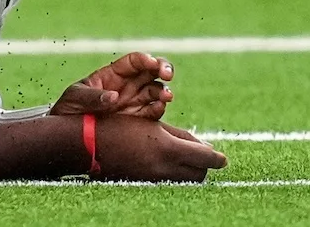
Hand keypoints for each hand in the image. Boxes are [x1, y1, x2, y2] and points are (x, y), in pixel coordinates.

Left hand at [51, 52, 174, 119]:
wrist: (69, 136)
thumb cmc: (69, 109)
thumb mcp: (75, 98)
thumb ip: (93, 96)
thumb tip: (114, 97)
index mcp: (113, 74)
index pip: (133, 61)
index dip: (144, 59)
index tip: (151, 62)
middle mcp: (128, 85)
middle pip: (152, 71)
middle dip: (163, 68)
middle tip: (167, 74)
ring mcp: (135, 101)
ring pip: (157, 90)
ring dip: (164, 91)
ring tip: (165, 96)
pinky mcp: (139, 120)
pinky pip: (154, 112)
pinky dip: (160, 109)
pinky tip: (158, 108)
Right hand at [92, 116, 226, 182]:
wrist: (87, 144)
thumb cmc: (119, 124)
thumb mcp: (151, 123)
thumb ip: (180, 135)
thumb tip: (206, 147)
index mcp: (167, 148)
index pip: (204, 158)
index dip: (216, 158)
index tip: (222, 158)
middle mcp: (163, 168)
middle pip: (199, 174)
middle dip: (204, 165)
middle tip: (202, 156)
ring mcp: (153, 180)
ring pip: (186, 181)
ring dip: (191, 171)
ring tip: (185, 160)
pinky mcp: (145, 185)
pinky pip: (171, 184)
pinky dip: (176, 176)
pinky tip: (168, 166)